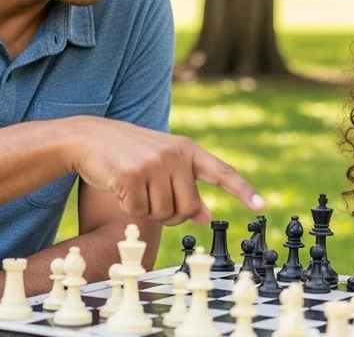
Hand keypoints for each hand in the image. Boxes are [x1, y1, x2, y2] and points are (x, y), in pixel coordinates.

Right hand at [66, 118, 264, 225]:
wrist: (91, 137)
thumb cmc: (130, 154)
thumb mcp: (164, 164)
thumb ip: (187, 186)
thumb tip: (207, 216)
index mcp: (187, 149)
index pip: (222, 172)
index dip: (242, 190)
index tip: (261, 205)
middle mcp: (176, 154)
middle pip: (188, 208)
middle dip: (171, 213)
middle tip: (152, 196)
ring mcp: (154, 163)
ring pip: (163, 213)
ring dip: (148, 209)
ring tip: (135, 185)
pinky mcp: (132, 175)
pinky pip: (139, 212)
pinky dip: (129, 207)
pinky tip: (121, 186)